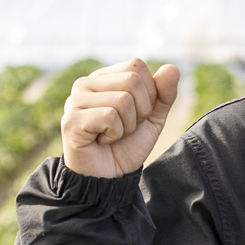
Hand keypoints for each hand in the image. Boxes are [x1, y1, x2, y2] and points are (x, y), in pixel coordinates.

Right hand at [61, 58, 181, 178]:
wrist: (109, 178)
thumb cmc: (126, 146)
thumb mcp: (152, 118)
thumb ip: (164, 93)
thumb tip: (172, 68)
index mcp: (103, 78)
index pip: (136, 66)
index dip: (148, 93)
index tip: (135, 114)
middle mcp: (85, 84)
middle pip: (132, 80)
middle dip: (139, 111)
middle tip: (124, 128)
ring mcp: (75, 101)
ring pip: (123, 99)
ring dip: (127, 126)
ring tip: (112, 136)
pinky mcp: (72, 120)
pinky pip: (109, 117)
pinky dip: (115, 134)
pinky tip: (102, 141)